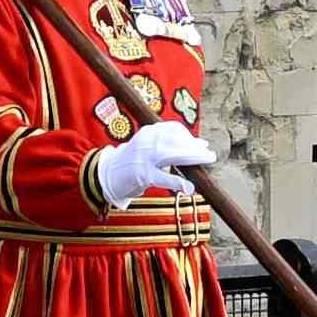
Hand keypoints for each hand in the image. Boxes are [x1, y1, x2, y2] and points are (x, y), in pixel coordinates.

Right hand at [89, 120, 221, 209]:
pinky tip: (189, 187)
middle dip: (195, 147)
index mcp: (148, 133)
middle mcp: (146, 142)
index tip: (201, 144)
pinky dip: (179, 183)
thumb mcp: (147, 146)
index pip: (173, 129)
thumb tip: (195, 145)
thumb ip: (166, 145)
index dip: (189, 137)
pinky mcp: (142, 176)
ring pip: (172, 155)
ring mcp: (144, 159)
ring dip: (193, 157)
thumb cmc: (131, 161)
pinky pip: (164, 178)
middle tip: (210, 154)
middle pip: (176, 141)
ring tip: (207, 160)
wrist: (106, 175)